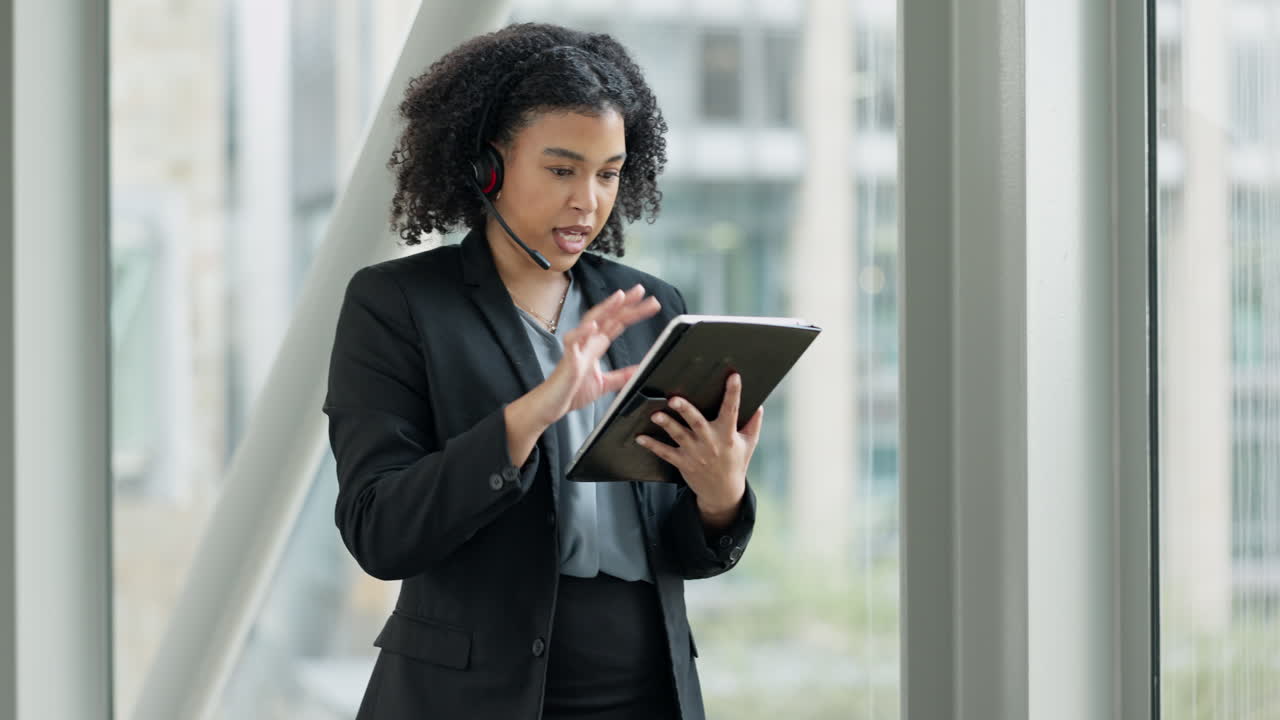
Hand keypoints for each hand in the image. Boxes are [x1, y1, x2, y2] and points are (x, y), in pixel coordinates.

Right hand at [532, 283, 660, 427]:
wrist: (553, 405)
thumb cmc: (573, 391)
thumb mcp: (604, 383)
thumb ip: (621, 376)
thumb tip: (639, 371)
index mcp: (596, 345)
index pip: (617, 323)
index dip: (633, 312)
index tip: (650, 303)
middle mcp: (587, 342)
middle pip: (608, 316)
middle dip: (625, 304)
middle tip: (641, 291)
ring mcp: (577, 347)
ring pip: (591, 321)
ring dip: (606, 308)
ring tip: (620, 297)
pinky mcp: (567, 358)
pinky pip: (573, 341)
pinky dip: (582, 332)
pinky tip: (593, 325)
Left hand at [635, 373, 763, 512]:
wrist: (723, 492)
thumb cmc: (736, 463)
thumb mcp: (748, 444)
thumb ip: (753, 424)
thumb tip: (760, 405)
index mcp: (728, 435)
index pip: (732, 410)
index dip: (733, 393)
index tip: (733, 377)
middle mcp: (710, 443)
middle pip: (697, 423)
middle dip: (686, 410)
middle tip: (675, 399)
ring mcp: (695, 453)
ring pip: (679, 436)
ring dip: (666, 424)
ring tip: (655, 415)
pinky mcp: (683, 462)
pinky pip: (665, 453)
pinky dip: (652, 445)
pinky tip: (640, 437)